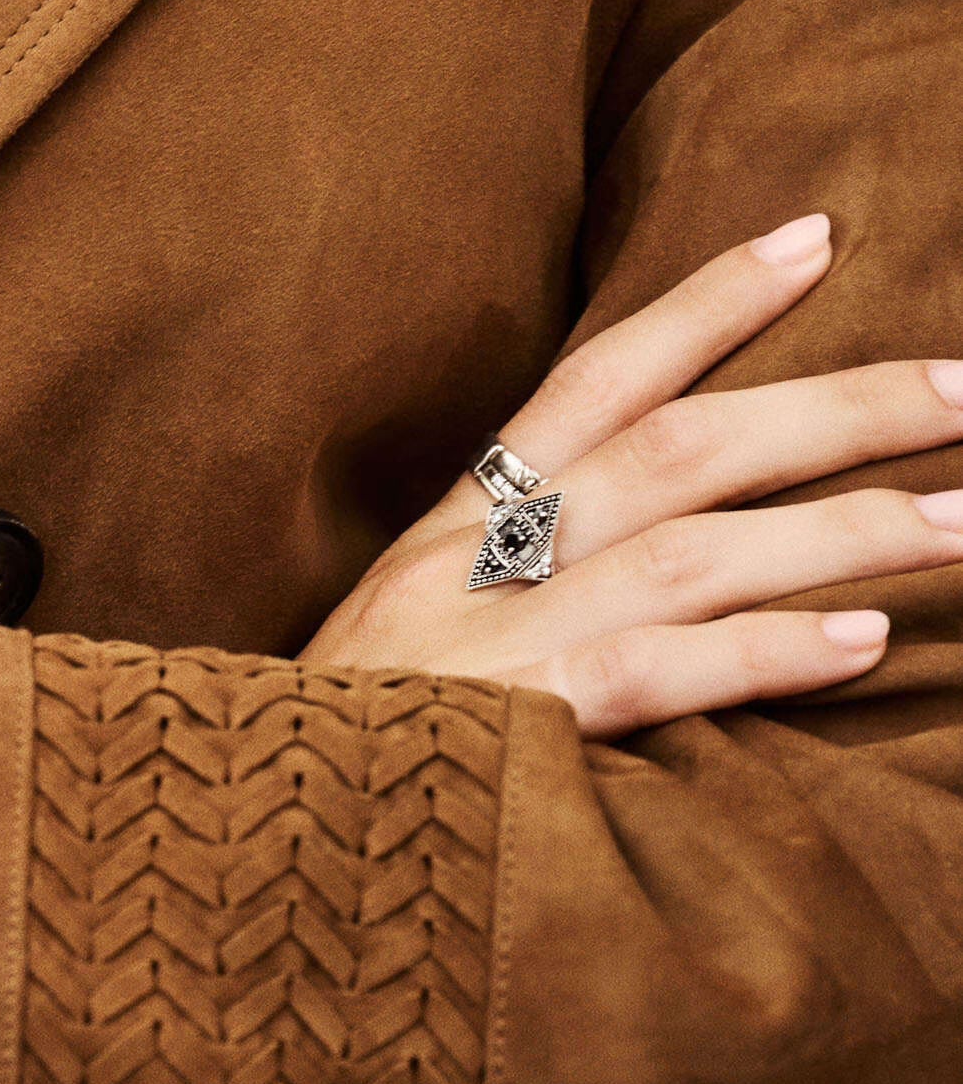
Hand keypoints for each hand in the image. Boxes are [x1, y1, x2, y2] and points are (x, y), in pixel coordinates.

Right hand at [303, 214, 962, 735]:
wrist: (221, 846)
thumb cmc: (332, 766)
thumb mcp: (403, 651)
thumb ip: (508, 599)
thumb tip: (657, 569)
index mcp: (450, 528)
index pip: (595, 377)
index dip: (707, 304)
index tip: (817, 237)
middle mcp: (473, 561)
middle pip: (678, 445)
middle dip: (835, 408)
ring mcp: (491, 642)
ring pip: (693, 547)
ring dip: (844, 527)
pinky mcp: (508, 732)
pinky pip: (656, 671)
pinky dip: (764, 650)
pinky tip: (862, 643)